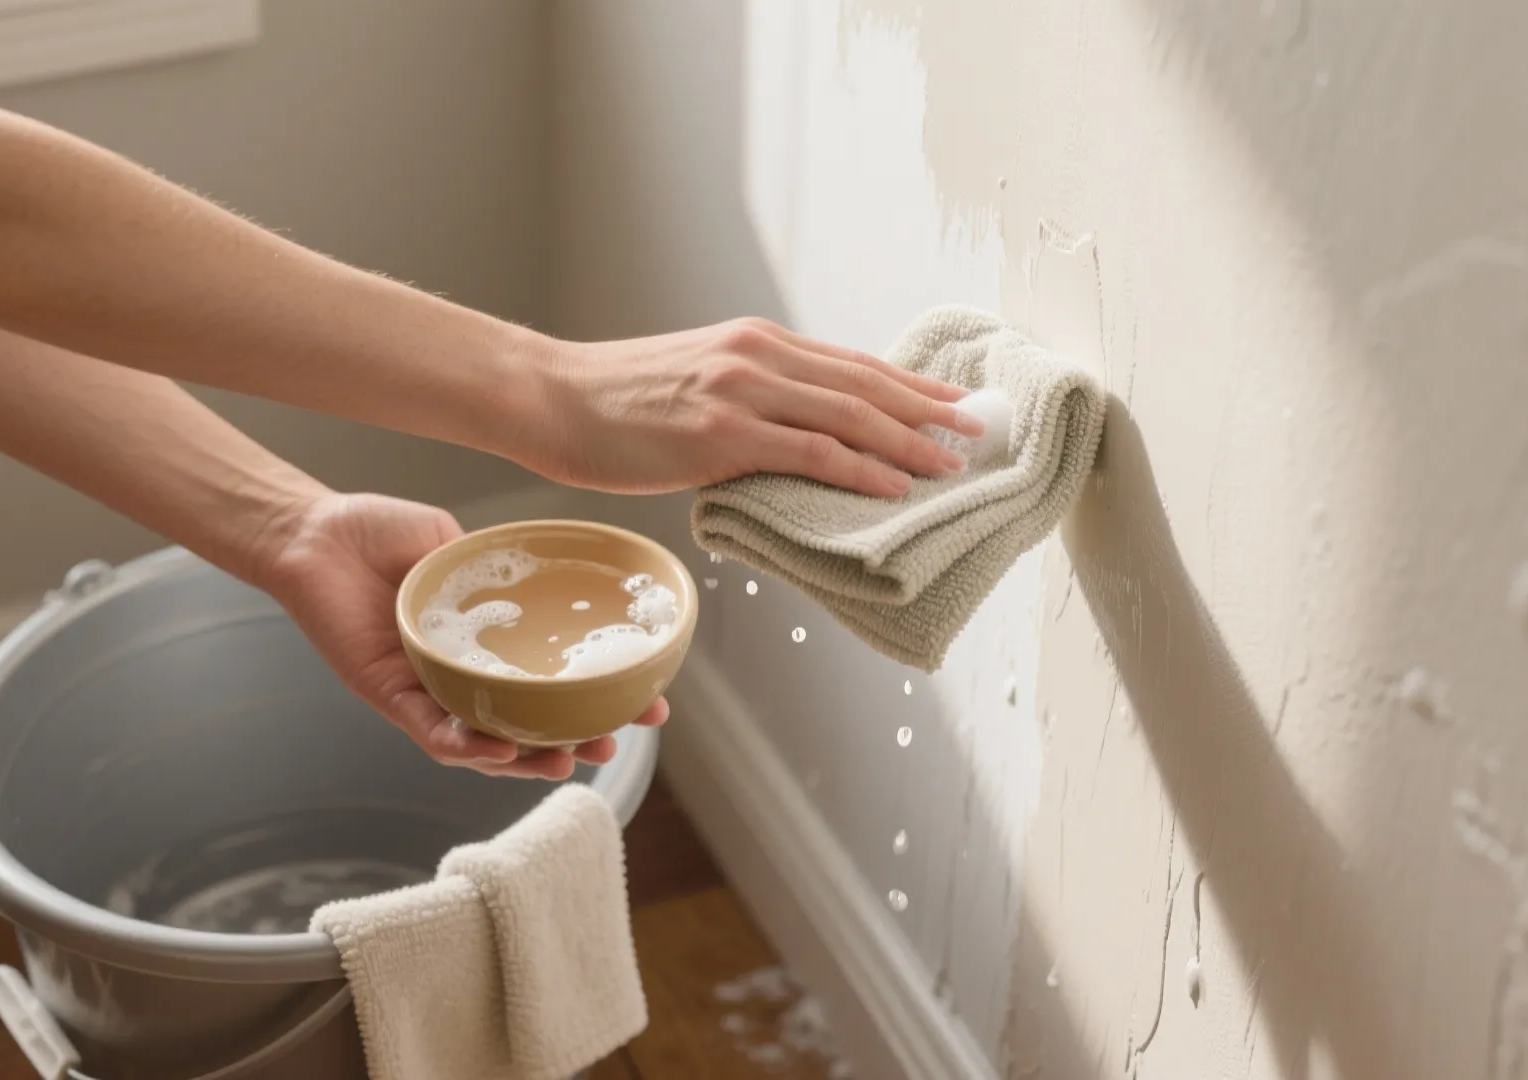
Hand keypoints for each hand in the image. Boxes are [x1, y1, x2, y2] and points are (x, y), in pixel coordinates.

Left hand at [255, 492, 667, 777]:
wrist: (313, 532)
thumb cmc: (376, 532)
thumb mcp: (456, 543)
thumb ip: (495, 563)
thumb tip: (549, 571)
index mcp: (482, 645)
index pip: (546, 683)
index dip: (594, 699)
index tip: (645, 703)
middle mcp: (458, 676)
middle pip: (524, 727)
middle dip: (574, 742)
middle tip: (616, 743)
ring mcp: (424, 690)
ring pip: (483, 744)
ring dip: (527, 759)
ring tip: (569, 759)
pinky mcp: (386, 694)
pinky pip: (431, 731)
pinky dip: (466, 746)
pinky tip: (500, 752)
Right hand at [517, 317, 986, 497]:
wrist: (551, 398)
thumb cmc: (616, 404)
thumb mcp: (696, 385)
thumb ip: (751, 401)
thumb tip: (798, 438)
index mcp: (756, 343)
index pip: (852, 364)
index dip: (911, 386)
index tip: (953, 406)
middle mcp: (758, 355)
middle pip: (866, 383)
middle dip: (929, 411)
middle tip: (976, 433)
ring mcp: (741, 391)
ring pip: (849, 414)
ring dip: (909, 442)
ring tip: (951, 465)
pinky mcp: (721, 432)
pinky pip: (809, 450)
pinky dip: (860, 468)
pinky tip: (892, 485)